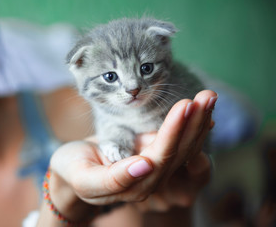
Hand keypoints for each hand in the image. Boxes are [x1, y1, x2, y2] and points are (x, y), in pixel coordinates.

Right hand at [48, 90, 216, 220]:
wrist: (74, 169)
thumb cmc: (73, 170)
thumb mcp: (84, 178)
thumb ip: (113, 178)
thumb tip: (146, 165)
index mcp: (136, 186)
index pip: (161, 157)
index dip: (173, 131)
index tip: (184, 106)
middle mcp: (152, 180)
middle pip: (180, 151)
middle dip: (193, 122)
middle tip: (206, 95)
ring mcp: (156, 167)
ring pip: (185, 146)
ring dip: (197, 120)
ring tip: (208, 96)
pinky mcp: (155, 155)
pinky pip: (178, 140)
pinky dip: (190, 124)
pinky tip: (201, 109)